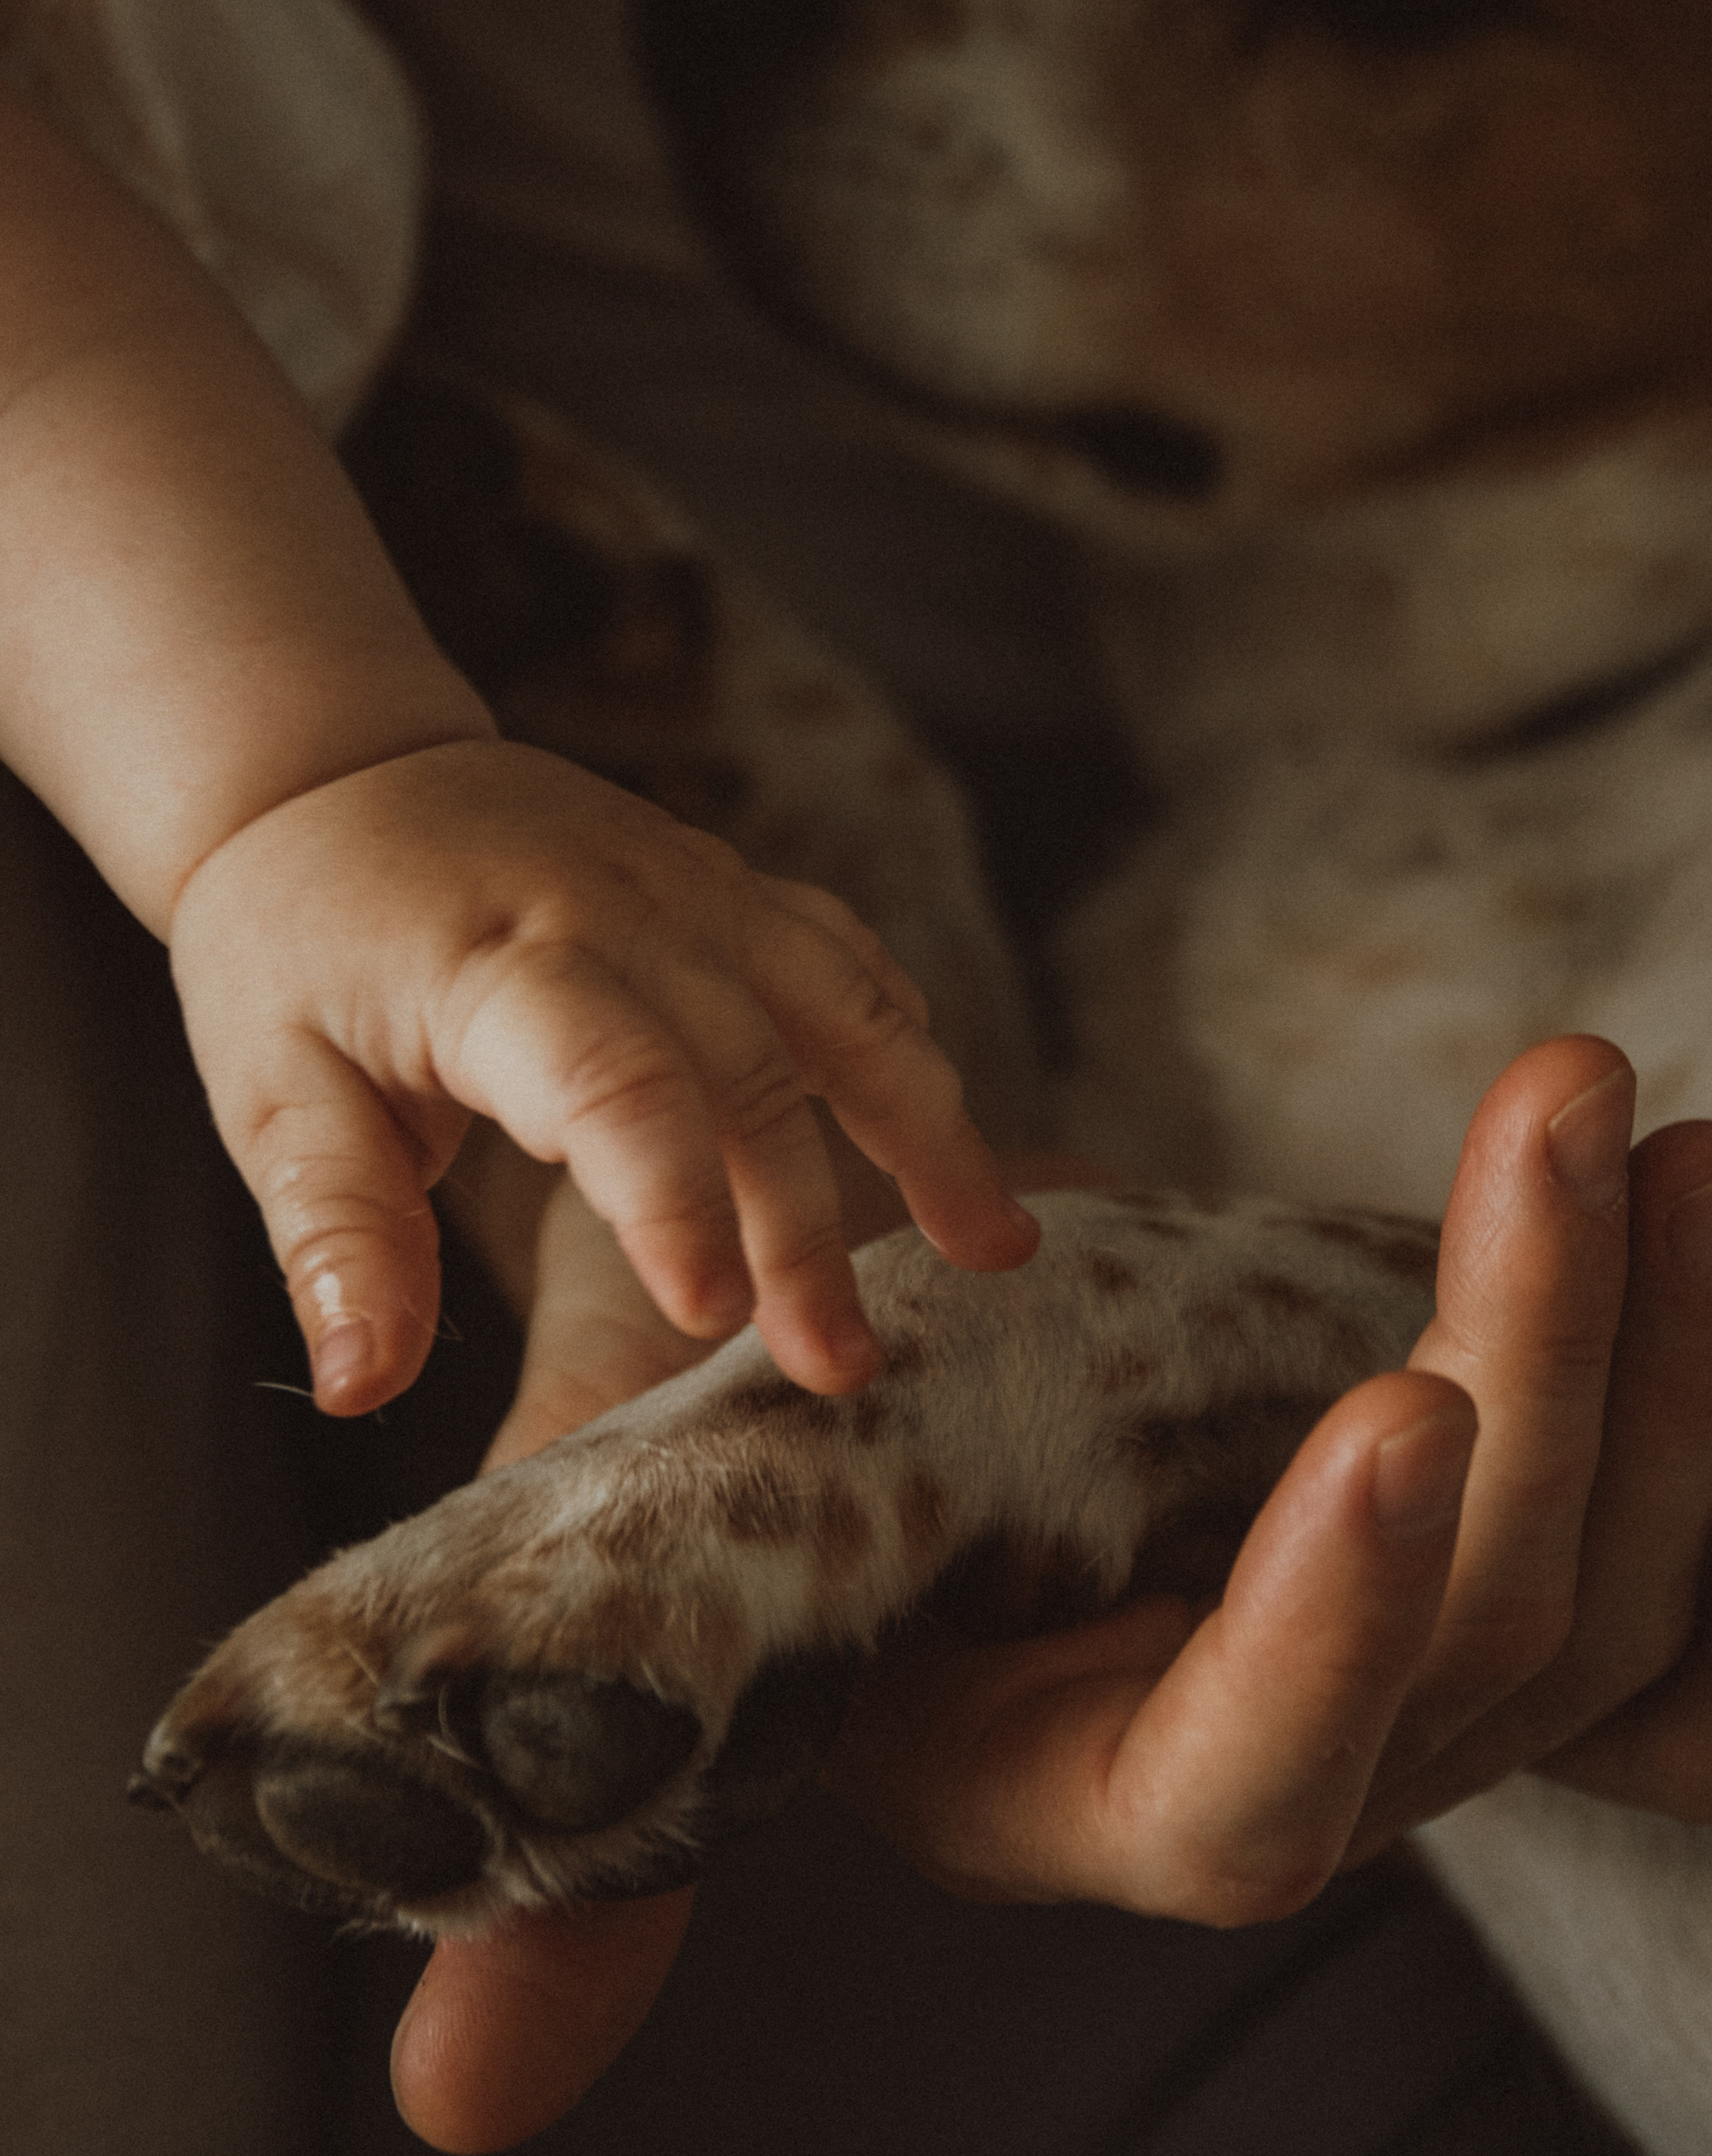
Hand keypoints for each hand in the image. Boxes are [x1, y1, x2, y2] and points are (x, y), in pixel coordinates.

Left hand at [168, 738, 1035, 1411]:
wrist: (336, 771)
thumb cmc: (294, 947)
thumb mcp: (272, 1090)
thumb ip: (333, 1233)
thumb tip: (363, 1384)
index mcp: (498, 963)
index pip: (612, 1078)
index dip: (673, 1196)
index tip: (706, 1318)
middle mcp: (623, 913)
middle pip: (748, 1073)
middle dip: (804, 1228)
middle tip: (841, 1369)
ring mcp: (698, 888)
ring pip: (845, 1005)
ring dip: (928, 1127)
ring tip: (995, 1250)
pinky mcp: (736, 888)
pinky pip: (848, 960)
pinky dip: (908, 1043)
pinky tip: (950, 1136)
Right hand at [389, 1039, 1711, 2151]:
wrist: (935, 1444)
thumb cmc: (791, 1511)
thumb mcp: (684, 1628)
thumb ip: (601, 1863)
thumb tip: (450, 2108)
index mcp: (1082, 1794)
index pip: (1248, 1786)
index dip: (1330, 1628)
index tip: (1392, 1408)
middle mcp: (1287, 1777)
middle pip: (1486, 1637)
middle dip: (1547, 1355)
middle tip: (1564, 1109)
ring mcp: (1425, 1711)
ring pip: (1612, 1599)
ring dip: (1664, 1349)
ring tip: (1656, 1127)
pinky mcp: (1517, 1632)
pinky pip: (1697, 1677)